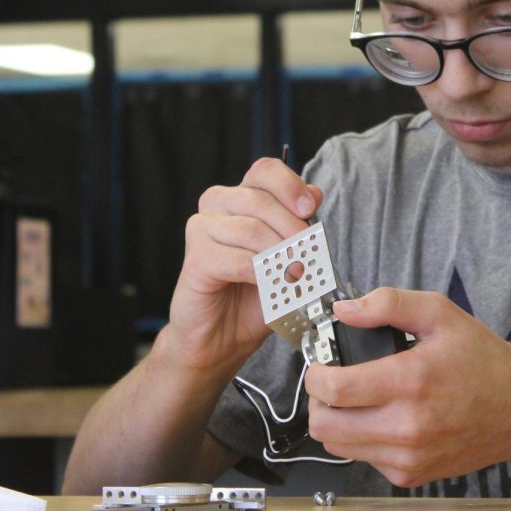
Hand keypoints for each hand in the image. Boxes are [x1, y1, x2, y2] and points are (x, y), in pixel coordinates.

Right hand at [163, 157, 323, 372]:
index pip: (264, 170)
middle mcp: (217, 206)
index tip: (309, 209)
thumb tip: (315, 194)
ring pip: (250, 229)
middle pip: (259, 198)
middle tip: (308, 257)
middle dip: (293, 229)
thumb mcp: (288, 257)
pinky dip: (263, 275)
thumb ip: (299, 225)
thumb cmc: (254, 297)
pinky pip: (238, 260)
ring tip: (295, 276)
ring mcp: (202, 231)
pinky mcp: (195, 260)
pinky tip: (272, 287)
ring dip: (280, 256)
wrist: (222, 339)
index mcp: (241, 198)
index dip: (290, 185)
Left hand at [304, 287, 510, 488]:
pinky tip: (383, 418)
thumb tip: (344, 309)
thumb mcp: (441, 314)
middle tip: (331, 382)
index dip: (315, 375)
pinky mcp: (412, 474)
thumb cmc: (483, 359)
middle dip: (318, 400)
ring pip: (339, 446)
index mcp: (411, 381)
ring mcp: (409, 456)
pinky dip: (362, 440)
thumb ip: (389, 304)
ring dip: (336, 421)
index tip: (319, 365)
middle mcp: (407, 426)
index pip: (334, 390)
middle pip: (325, 425)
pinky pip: (365, 459)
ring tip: (355, 399)